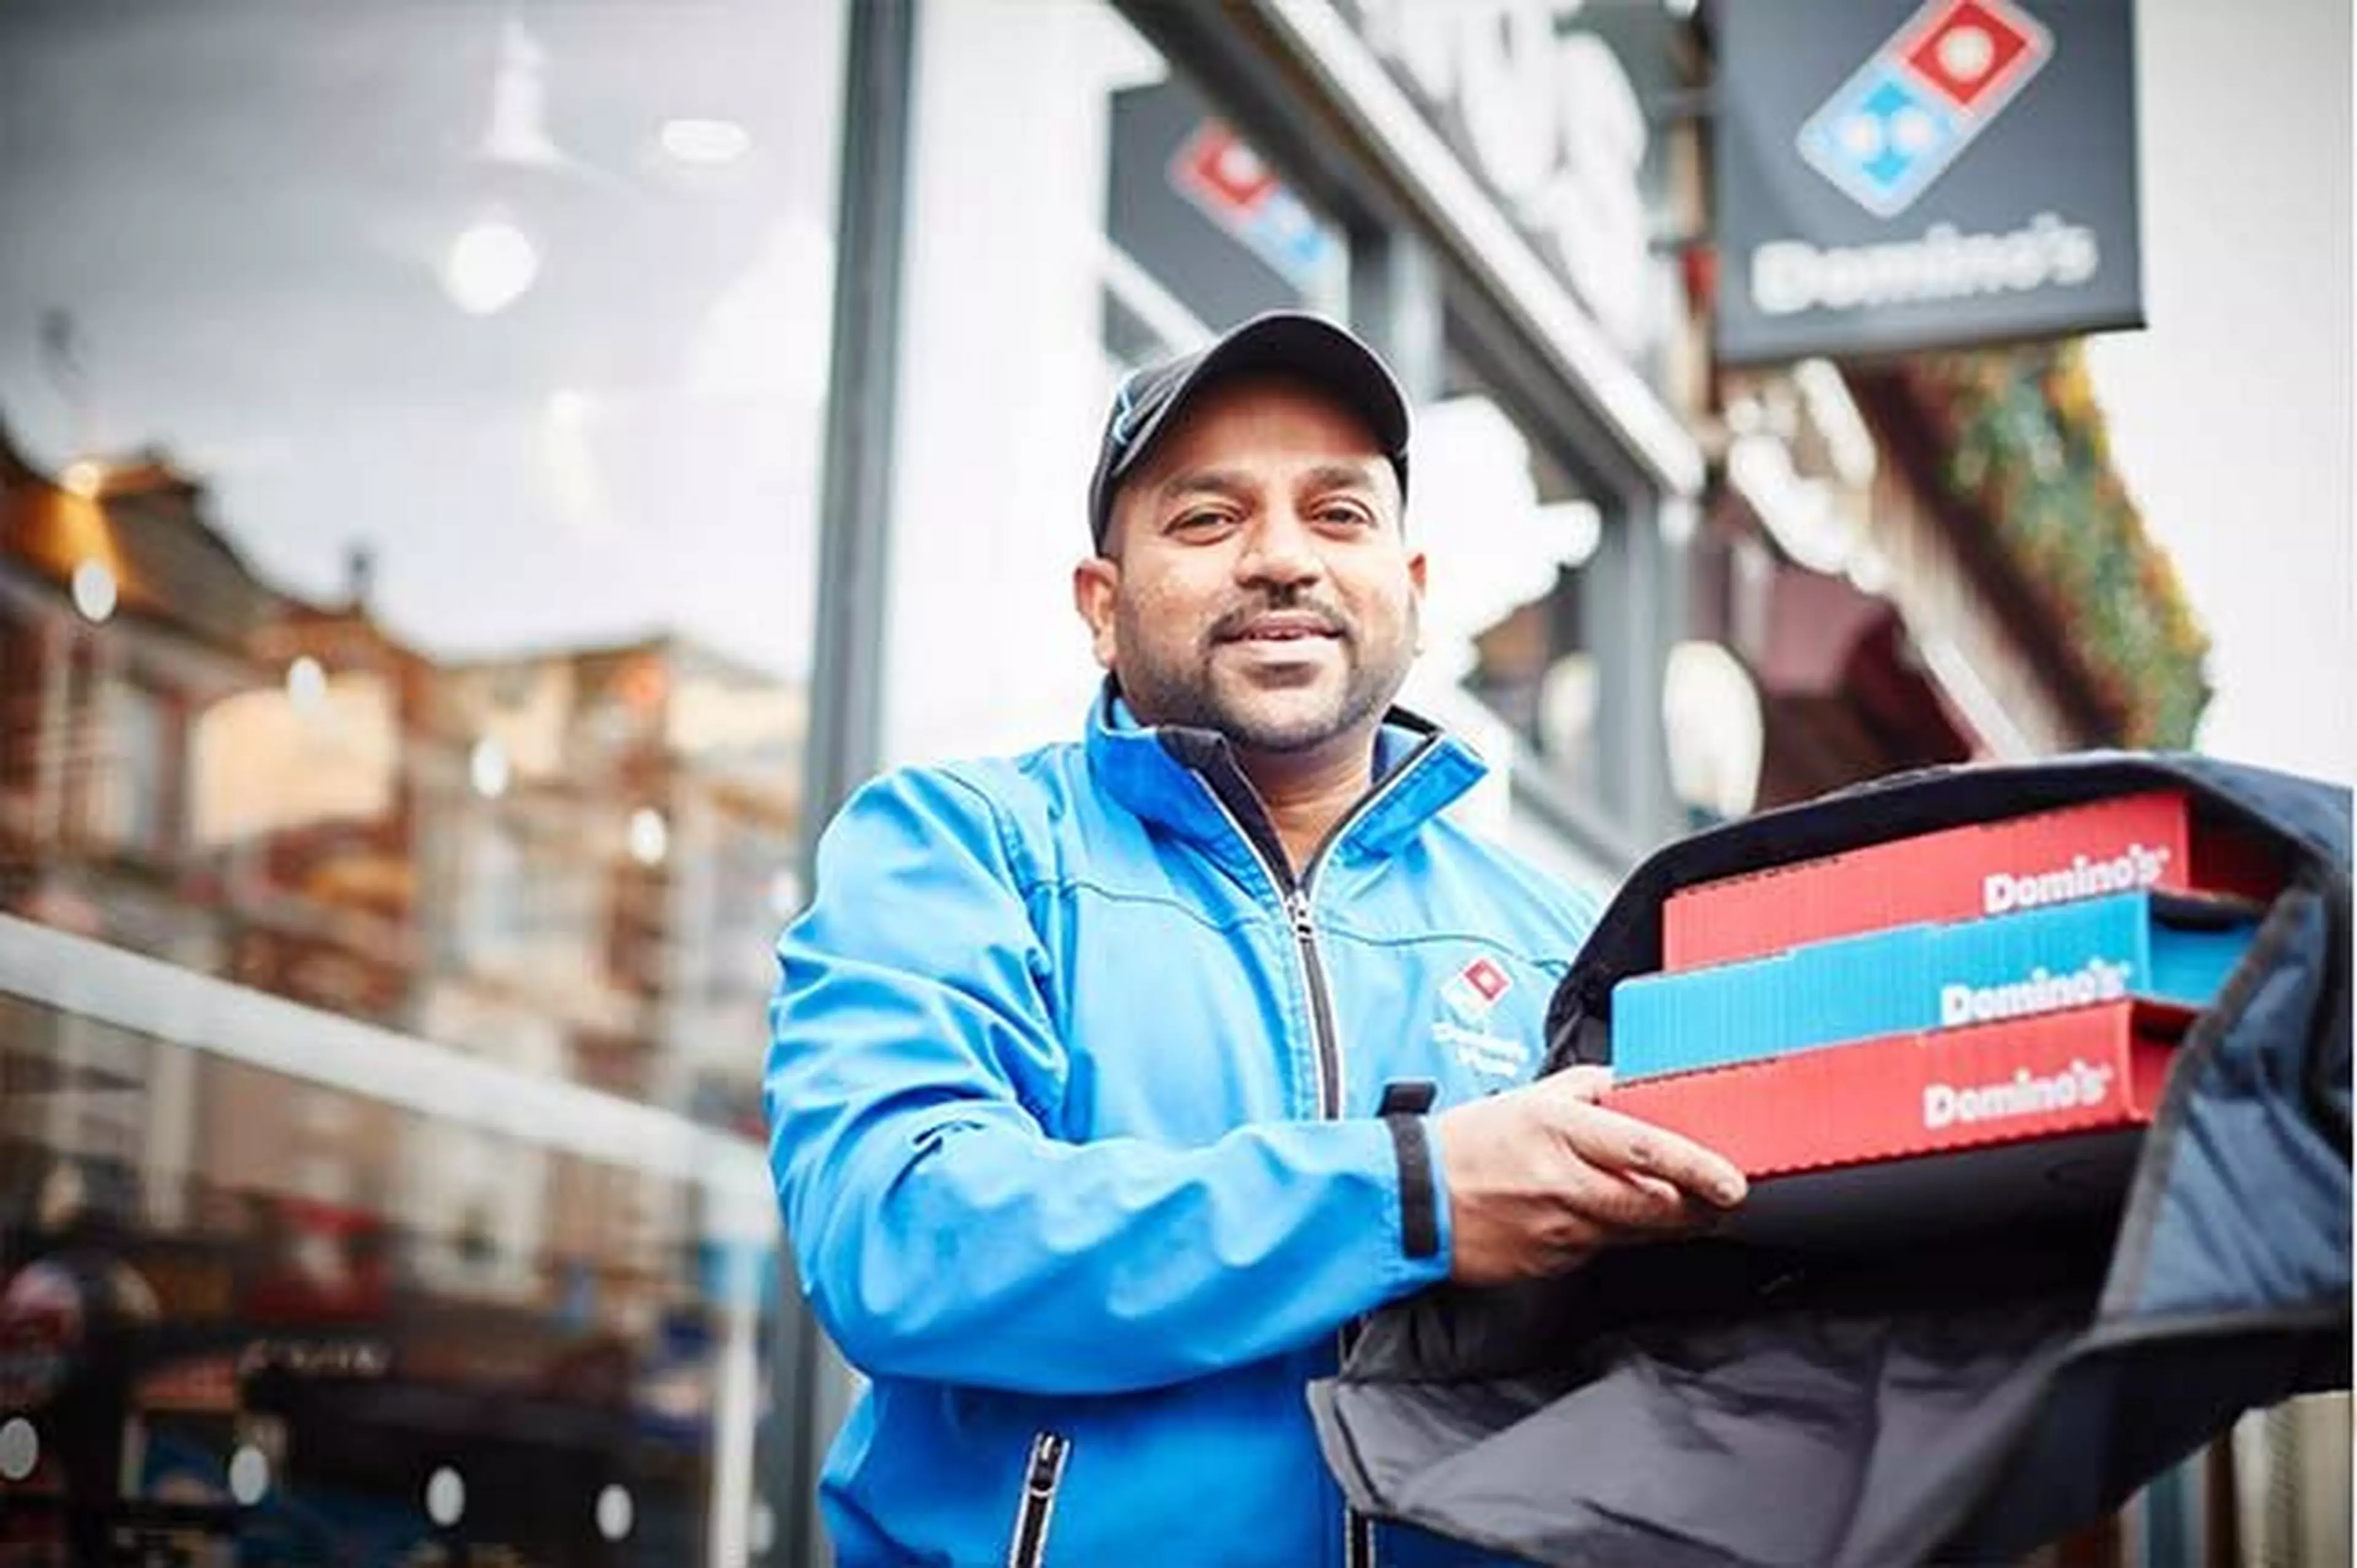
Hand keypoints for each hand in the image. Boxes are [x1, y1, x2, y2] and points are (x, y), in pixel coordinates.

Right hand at [1431, 1066, 1747, 1285]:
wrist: (1413, 1198)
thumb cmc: (1470, 1142)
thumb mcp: (1533, 1095)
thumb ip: (1594, 1088)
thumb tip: (1644, 1088)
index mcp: (1560, 1130)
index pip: (1647, 1150)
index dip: (1697, 1169)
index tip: (1732, 1184)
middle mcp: (1563, 1182)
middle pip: (1655, 1205)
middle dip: (1696, 1207)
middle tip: (1716, 1199)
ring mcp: (1557, 1230)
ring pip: (1635, 1234)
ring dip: (1659, 1222)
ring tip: (1665, 1205)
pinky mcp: (1550, 1263)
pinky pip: (1601, 1251)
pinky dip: (1613, 1236)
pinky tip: (1597, 1219)